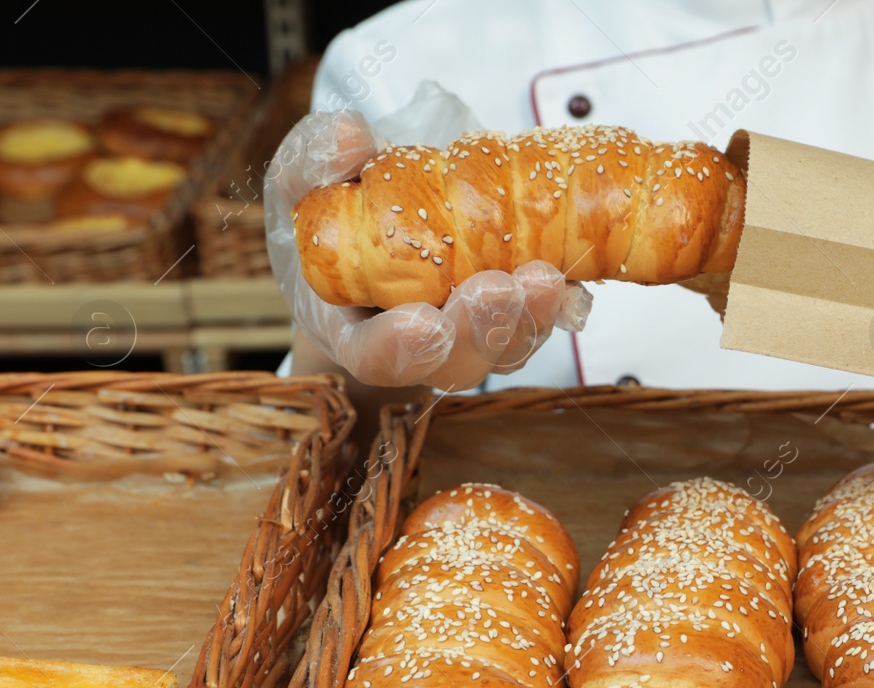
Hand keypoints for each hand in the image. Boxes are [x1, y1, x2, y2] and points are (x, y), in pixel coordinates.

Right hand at [265, 95, 590, 390]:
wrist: (376, 217)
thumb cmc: (331, 210)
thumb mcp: (301, 179)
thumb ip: (313, 160)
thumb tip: (352, 139)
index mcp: (353, 325)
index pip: (373, 356)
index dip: (399, 349)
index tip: (424, 323)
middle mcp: (416, 346)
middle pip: (453, 363)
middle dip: (481, 330)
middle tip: (501, 289)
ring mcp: (468, 336)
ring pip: (505, 349)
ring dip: (531, 319)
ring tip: (548, 278)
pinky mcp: (510, 316)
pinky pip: (539, 322)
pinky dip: (559, 303)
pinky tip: (572, 277)